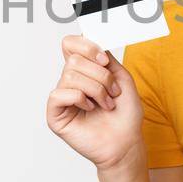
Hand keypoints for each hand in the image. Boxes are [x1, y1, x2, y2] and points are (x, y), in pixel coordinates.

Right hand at [45, 35, 143, 171]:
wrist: (127, 142)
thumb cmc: (125, 115)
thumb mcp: (122, 78)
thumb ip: (105, 57)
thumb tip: (88, 38)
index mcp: (84, 70)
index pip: (70, 44)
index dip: (87, 46)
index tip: (104, 60)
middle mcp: (70, 81)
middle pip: (74, 59)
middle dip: (100, 75)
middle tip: (112, 92)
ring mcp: (62, 97)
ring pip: (70, 76)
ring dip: (96, 90)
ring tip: (105, 104)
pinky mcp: (55, 114)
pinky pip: (59, 94)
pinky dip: (79, 99)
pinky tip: (89, 109)